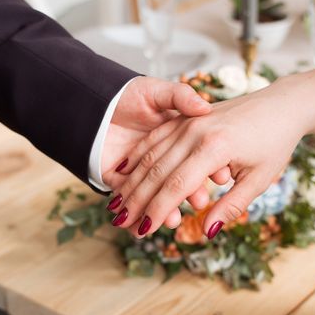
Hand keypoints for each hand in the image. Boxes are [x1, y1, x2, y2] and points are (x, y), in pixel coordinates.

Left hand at [100, 76, 212, 227]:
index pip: (194, 157)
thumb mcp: (158, 91)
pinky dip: (137, 213)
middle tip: (201, 202)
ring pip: (155, 195)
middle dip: (189, 193)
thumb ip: (180, 96)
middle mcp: (160, 158)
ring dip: (165, 210)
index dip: (209, 167)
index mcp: (174, 139)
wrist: (92, 101)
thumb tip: (203, 107)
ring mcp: (139, 171)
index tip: (222, 176)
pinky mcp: (117, 179)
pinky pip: (129, 201)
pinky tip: (147, 223)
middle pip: (177, 180)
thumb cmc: (127, 94)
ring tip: (175, 219)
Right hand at [108, 79, 309, 237]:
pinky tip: (125, 171)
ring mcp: (188, 122)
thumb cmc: (275, 143)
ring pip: (151, 154)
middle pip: (157, 171)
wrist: (281, 105)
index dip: (158, 210)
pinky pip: (155, 138)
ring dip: (132, 181)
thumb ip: (231, 205)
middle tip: (119, 222)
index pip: (177, 186)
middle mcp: (196, 132)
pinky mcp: (185, 118)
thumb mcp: (260, 179)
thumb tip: (208, 232)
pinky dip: (138, 156)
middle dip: (137, 200)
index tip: (143, 230)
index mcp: (215, 148)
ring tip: (116, 203)